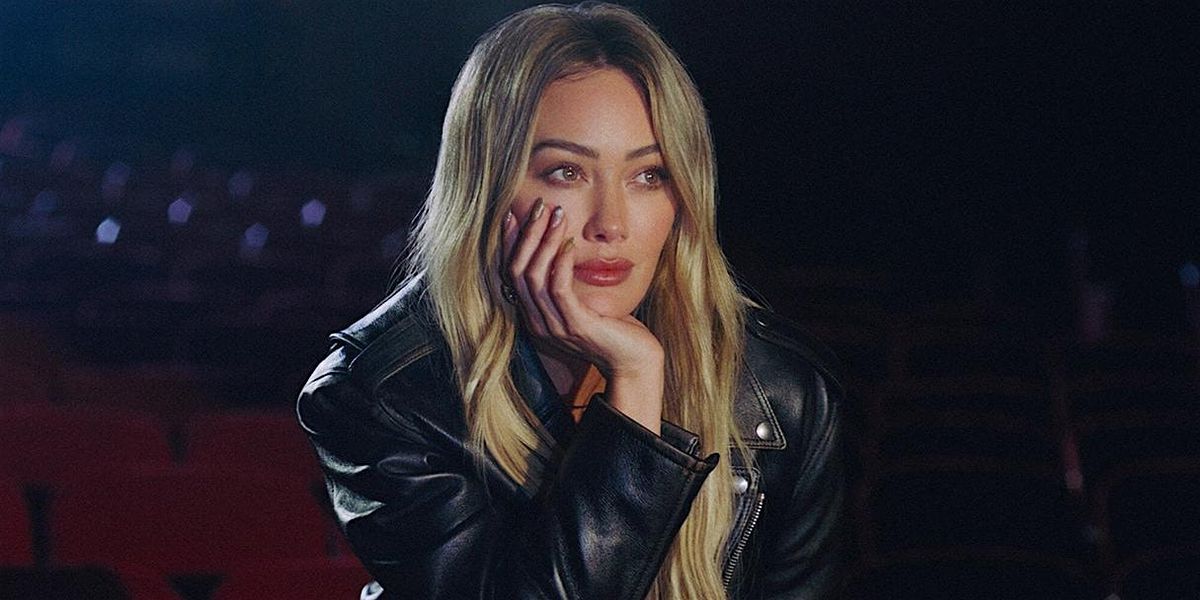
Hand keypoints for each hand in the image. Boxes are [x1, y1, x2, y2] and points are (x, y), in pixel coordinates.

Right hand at [502, 197, 664, 431]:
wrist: (634, 362)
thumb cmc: (614, 330)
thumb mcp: (584, 303)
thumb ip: (568, 283)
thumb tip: (563, 248)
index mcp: (536, 317)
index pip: (512, 275)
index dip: (510, 243)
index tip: (514, 214)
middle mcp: (539, 323)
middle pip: (518, 271)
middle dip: (527, 235)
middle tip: (538, 207)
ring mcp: (555, 326)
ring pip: (535, 277)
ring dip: (544, 242)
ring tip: (556, 216)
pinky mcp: (576, 325)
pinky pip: (559, 289)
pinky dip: (561, 263)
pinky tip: (569, 244)